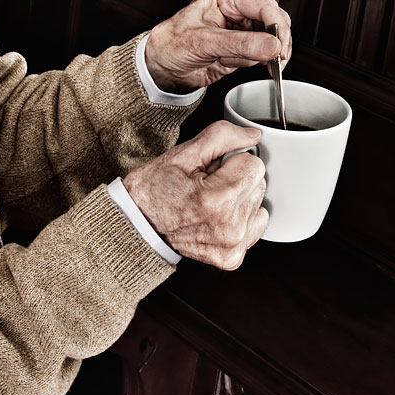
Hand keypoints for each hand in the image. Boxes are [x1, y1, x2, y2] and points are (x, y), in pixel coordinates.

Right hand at [123, 121, 268, 269]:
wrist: (136, 226)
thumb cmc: (153, 191)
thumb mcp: (183, 153)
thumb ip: (223, 136)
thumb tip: (253, 136)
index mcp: (217, 200)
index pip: (255, 165)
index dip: (232, 161)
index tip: (212, 170)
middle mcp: (229, 227)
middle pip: (259, 185)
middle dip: (236, 179)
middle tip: (207, 186)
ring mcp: (231, 246)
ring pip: (259, 205)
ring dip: (239, 200)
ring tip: (210, 202)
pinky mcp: (232, 257)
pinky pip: (255, 227)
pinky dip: (240, 219)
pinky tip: (216, 217)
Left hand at [143, 0, 292, 91]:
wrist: (164, 66)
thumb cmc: (173, 44)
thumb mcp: (204, 43)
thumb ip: (240, 44)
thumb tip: (272, 46)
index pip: (264, 5)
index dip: (276, 27)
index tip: (279, 48)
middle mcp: (238, 2)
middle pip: (275, 20)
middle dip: (269, 44)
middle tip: (268, 61)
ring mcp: (244, 22)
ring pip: (273, 39)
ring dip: (254, 56)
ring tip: (226, 58)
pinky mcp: (247, 40)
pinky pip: (264, 52)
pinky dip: (251, 62)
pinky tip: (228, 62)